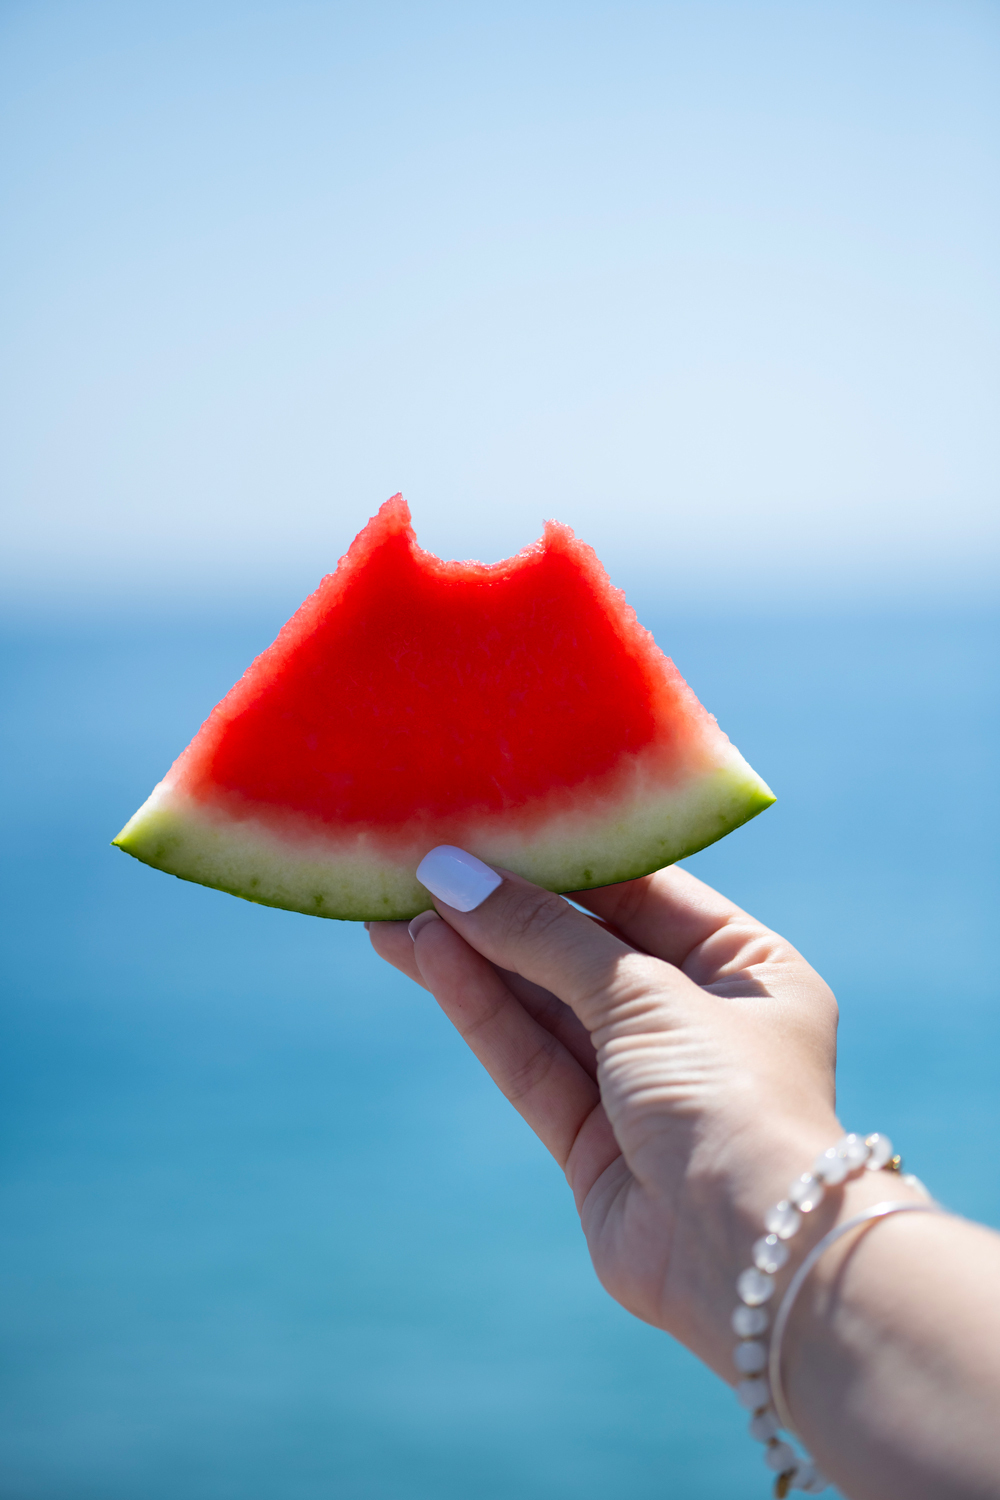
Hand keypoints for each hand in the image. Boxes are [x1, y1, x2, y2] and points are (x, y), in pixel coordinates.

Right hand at [368, 858, 843, 1376]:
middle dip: (503, 910)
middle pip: (584, 948)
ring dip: (474, 957)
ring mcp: (644, 1084)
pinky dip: (480, 1009)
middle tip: (422, 867)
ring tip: (395, 910)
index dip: (564, 857)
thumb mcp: (643, 994)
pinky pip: (531, 1058)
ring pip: (545, 1004)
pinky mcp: (594, 1142)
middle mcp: (700, 1019)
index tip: (488, 824)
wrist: (751, 1259)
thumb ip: (544, 935)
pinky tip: (425, 959)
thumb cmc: (728, 1099)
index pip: (644, 892)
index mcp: (748, 968)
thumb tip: (451, 875)